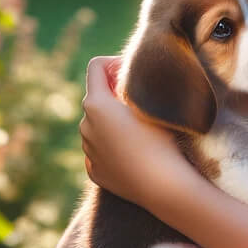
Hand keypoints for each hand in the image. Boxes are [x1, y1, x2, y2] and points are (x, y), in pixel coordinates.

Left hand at [80, 55, 190, 211]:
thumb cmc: (160, 139)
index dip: (114, 63)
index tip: (133, 74)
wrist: (162, 185)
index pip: (96, 66)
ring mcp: (88, 150)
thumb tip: (128, 78)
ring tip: (142, 130)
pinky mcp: (95, 171)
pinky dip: (115, 145)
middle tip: (143, 101)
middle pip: (97, 97)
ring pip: (98, 124)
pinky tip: (136, 153)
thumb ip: (133, 84)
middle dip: (115, 94)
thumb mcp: (149, 101)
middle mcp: (85, 125)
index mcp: (95, 104)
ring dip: (114, 121)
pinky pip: (102, 149)